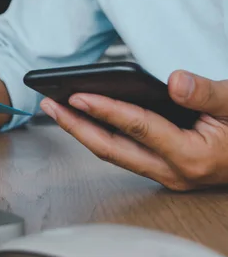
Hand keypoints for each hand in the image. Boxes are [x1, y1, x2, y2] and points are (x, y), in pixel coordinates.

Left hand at [40, 70, 227, 191]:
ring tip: (57, 108)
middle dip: (75, 126)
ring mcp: (165, 175)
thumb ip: (207, 93)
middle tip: (48, 104)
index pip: (138, 128)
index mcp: (192, 156)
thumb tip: (174, 81)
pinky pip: (122, 153)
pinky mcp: (161, 171)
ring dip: (82, 131)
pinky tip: (85, 119)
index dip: (106, 109)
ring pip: (113, 153)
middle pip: (111, 148)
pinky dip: (100, 134)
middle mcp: (173, 172)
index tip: (78, 95)